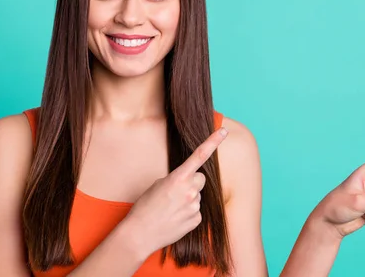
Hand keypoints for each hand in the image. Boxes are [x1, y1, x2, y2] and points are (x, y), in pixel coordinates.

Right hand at [123, 126, 228, 256]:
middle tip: (176, 191)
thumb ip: (176, 179)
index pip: (199, 155)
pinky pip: (196, 210)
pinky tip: (175, 217)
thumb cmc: (145, 207)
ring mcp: (194, 206)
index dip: (213, 141)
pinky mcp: (196, 219)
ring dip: (188, 199)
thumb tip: (187, 182)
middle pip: (201, 178)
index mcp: (178, 177)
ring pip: (197, 195)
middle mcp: (190, 190)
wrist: (140, 234)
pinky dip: (188, 212)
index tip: (223, 131)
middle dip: (192, 182)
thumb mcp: (157, 185)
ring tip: (171, 208)